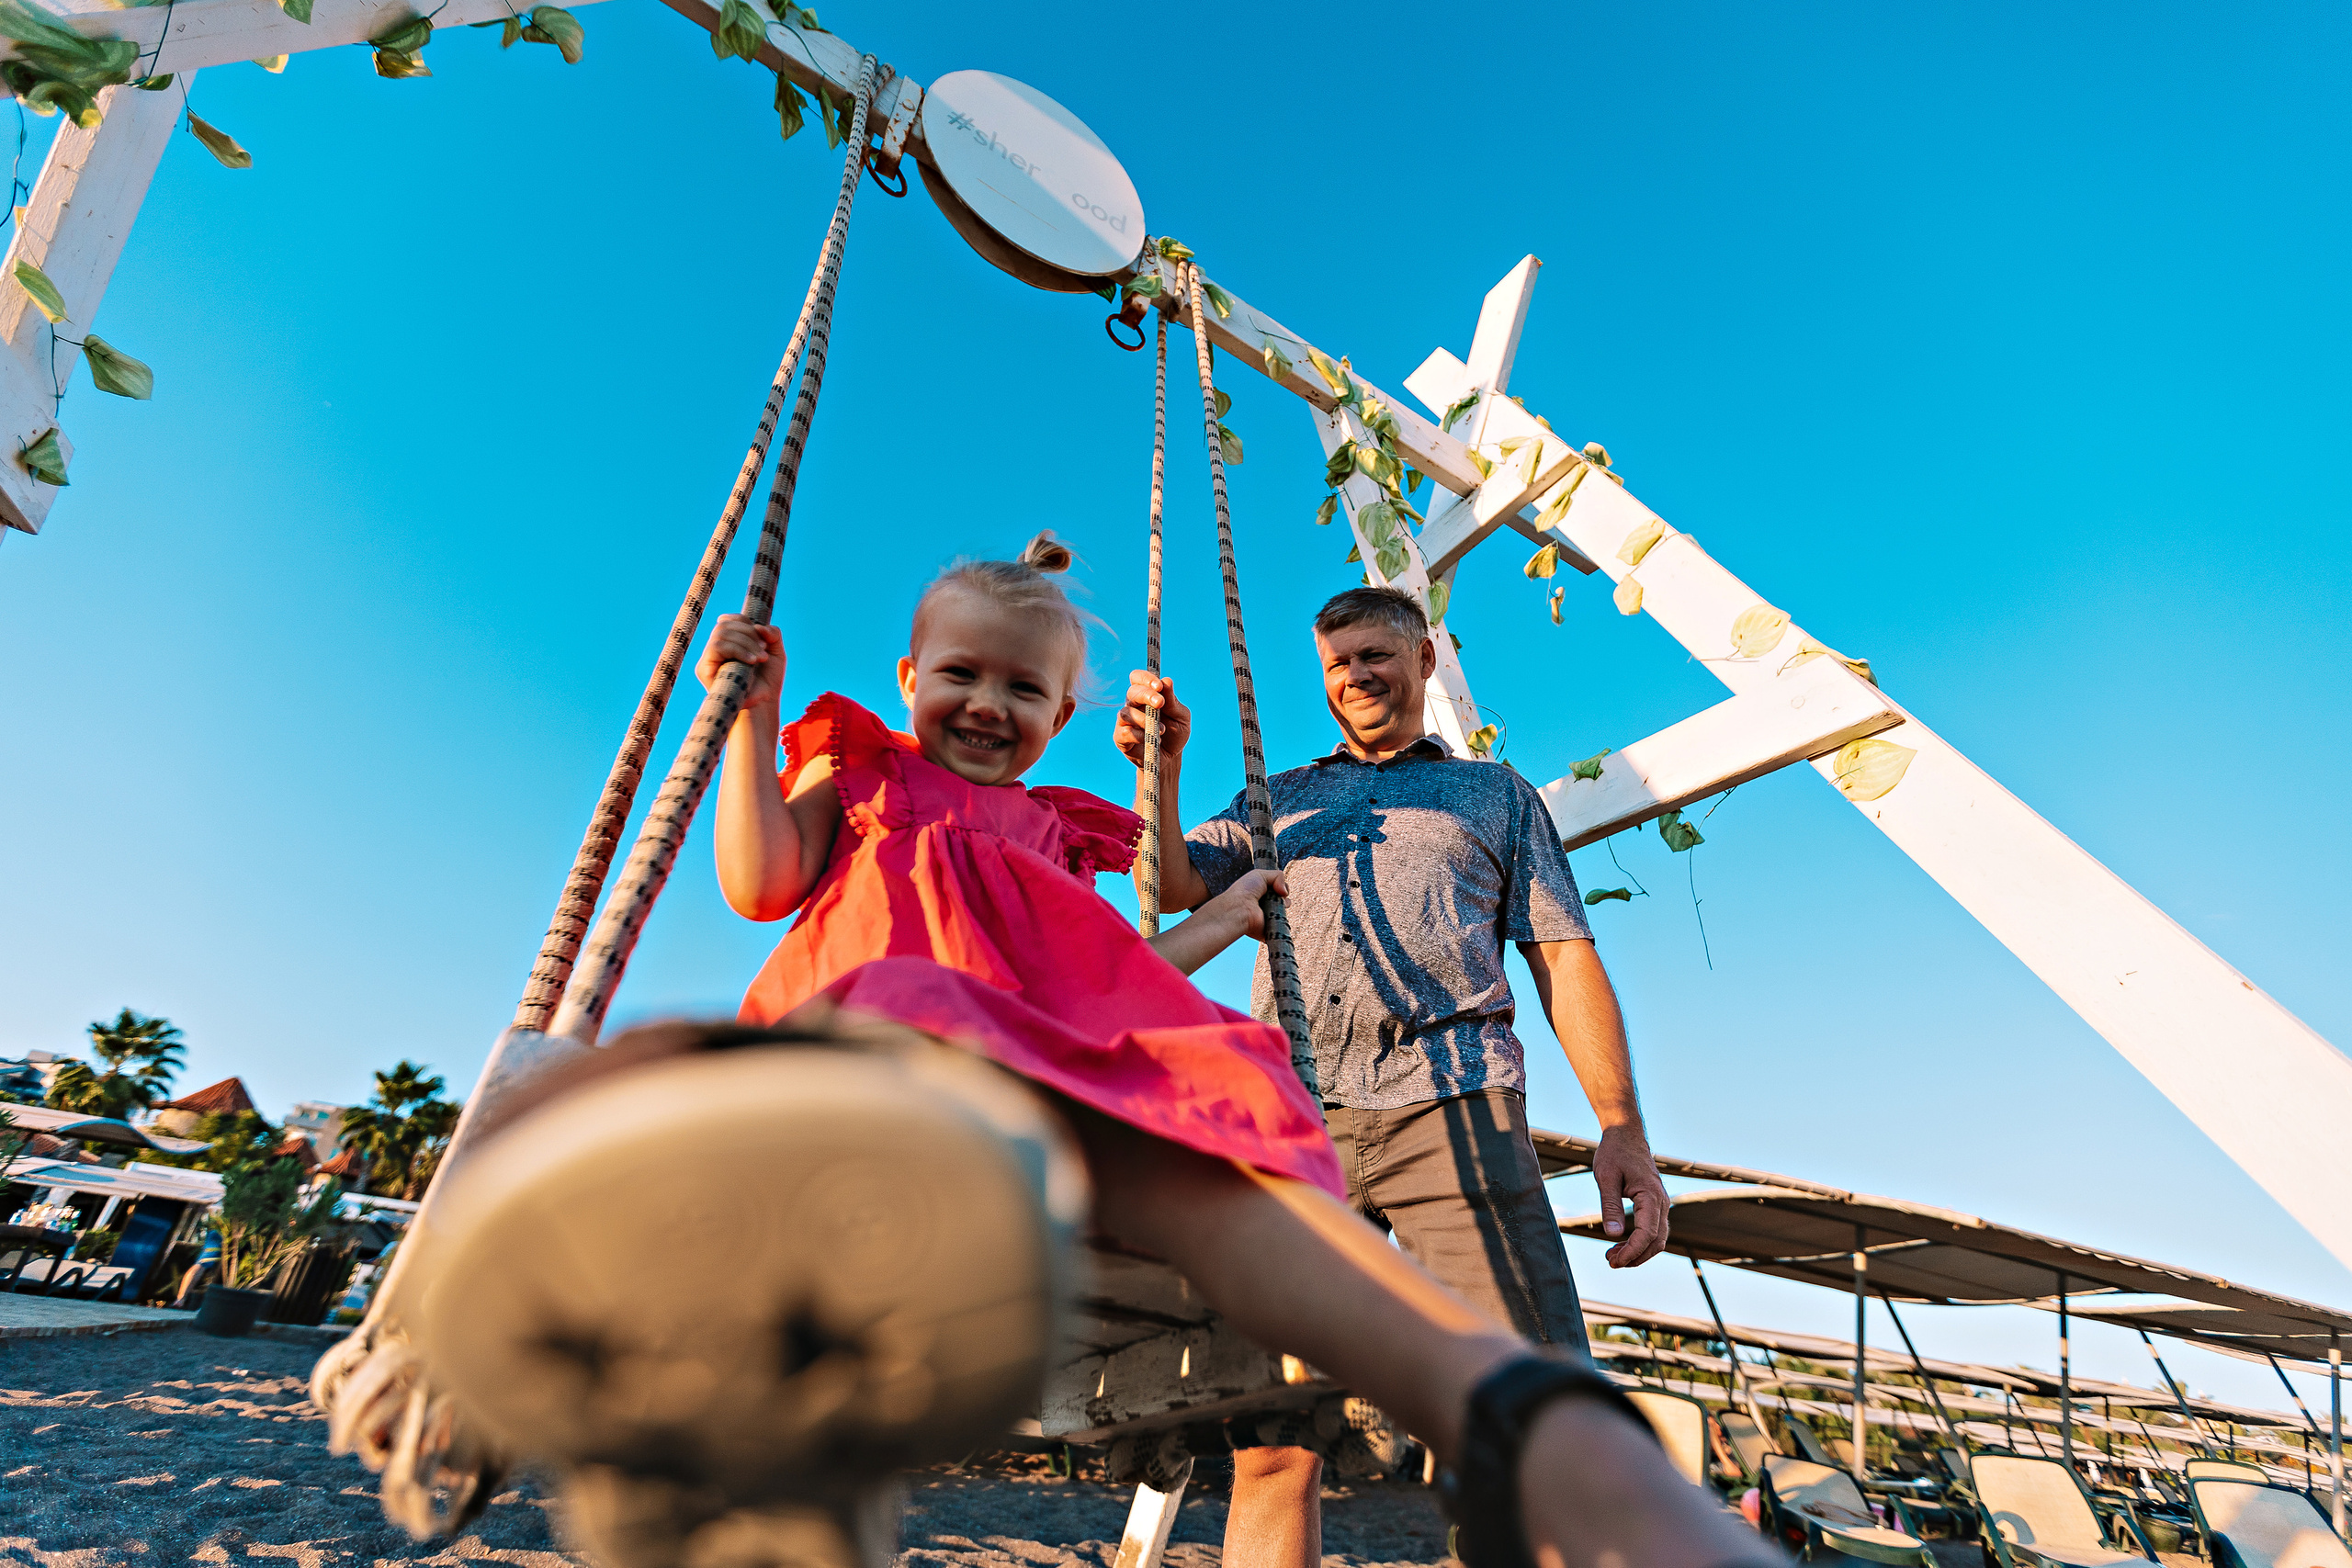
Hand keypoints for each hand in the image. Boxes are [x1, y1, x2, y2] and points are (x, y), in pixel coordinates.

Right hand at [697, 614, 784, 710]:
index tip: (763, 638)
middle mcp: (716, 649)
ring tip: (760, 658)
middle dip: (748, 633)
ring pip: (721, 634)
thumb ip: (773, 634)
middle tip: (764, 649)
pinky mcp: (704, 669)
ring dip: (745, 642)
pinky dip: (737, 650)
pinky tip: (751, 661)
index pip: (729, 620)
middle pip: (724, 625)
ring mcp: (708, 659)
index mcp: (729, 642)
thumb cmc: (768, 679)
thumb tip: (759, 626)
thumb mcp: (776, 651)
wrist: (763, 703)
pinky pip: (716, 647)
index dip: (746, 622)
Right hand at [1114, 670, 1190, 768]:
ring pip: (1127, 712)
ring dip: (1145, 719)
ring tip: (1162, 730)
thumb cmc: (1175, 734)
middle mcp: (1133, 705)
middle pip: (1132, 692)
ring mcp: (1125, 721)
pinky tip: (1152, 739)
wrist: (1171, 758)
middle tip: (1160, 703)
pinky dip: (1139, 735)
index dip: (1145, 678)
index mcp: (1147, 695)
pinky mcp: (1121, 738)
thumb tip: (1167, 681)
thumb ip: (1173, 701)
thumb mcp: (1181, 717)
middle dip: (1146, 695)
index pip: (1138, 678)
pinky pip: (1125, 732)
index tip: (1159, 686)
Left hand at [1205, 867, 1286, 940]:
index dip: (1282, 888)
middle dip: (1284, 897)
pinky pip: (1282, 926)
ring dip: (1283, 906)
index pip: (1277, 890)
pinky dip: (1283, 920)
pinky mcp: (1269, 929)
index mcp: (1260, 893)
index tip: (1280, 888)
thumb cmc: (1244, 891)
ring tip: (1275, 905)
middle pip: (1283, 900)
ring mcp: (1267, 917)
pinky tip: (1277, 914)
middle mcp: (1263, 905)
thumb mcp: (1260, 874)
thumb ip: (1277, 876)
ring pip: (1284, 912)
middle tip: (1278, 896)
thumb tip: (1285, 891)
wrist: (1238, 909)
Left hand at [1592, 1124, 1668, 1268]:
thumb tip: (1613, 1235)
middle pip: (1656, 1241)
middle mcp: (1661, 1202)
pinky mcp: (1655, 1204)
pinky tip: (1621, 1244)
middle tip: (1611, 1262)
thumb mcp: (1606, 1178)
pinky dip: (1641, 1242)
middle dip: (1635, 1256)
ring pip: (1658, 1238)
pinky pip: (1654, 1229)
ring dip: (1638, 1252)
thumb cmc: (1614, 1153)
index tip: (1614, 1261)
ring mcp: (1661, 1203)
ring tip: (1613, 1256)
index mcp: (1651, 1196)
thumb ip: (1611, 1206)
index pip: (1648, 1234)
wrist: (1625, 1135)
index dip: (1632, 1251)